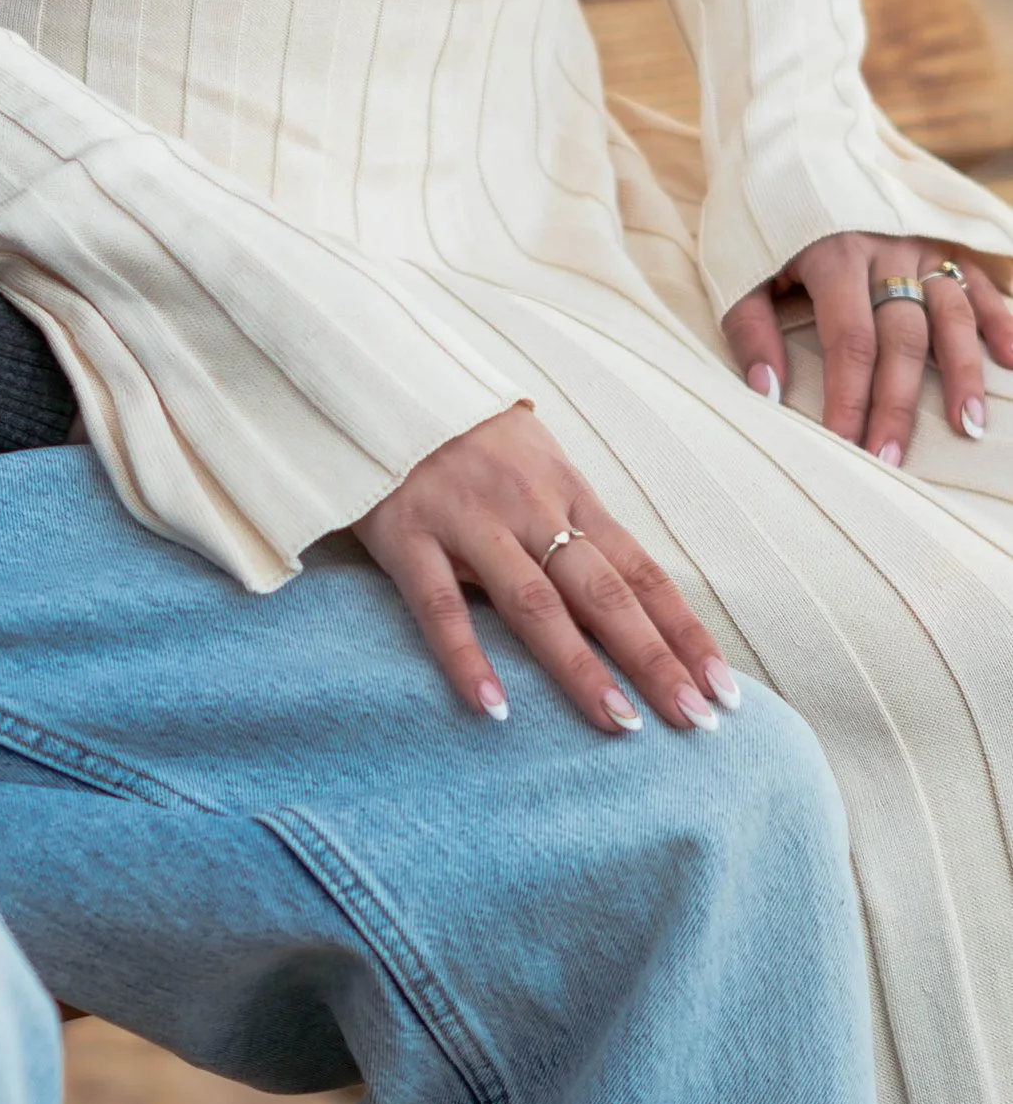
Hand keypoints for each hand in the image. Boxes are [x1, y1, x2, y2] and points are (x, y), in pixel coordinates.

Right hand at [353, 404, 735, 736]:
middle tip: (695, 721)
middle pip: (603, 592)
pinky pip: (438, 605)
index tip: (723, 689)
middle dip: (654, 659)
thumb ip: (576, 526)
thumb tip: (638, 603)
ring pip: (534, 602)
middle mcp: (528, 507)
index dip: (684, 632)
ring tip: (620, 724)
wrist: (380, 380)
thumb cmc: (470, 438)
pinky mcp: (406, 535)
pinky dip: (467, 658)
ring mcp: (467, 521)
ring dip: (580, 667)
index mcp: (568, 493)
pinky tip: (494, 709)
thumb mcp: (538, 467)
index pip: (641, 572)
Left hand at [724, 235, 1012, 463]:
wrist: (790, 140)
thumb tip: (768, 394)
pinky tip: (1012, 359)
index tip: (845, 444)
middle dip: (896, 403)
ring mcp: (919, 242)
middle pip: (901, 338)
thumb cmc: (759, 215)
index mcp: (832, 254)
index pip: (849, 340)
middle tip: (891, 459)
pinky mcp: (942, 237)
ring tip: (968, 426)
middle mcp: (884, 248)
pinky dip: (1000, 318)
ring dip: (962, 371)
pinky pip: (977, 281)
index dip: (849, 396)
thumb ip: (749, 327)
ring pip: (950, 313)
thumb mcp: (736, 264)